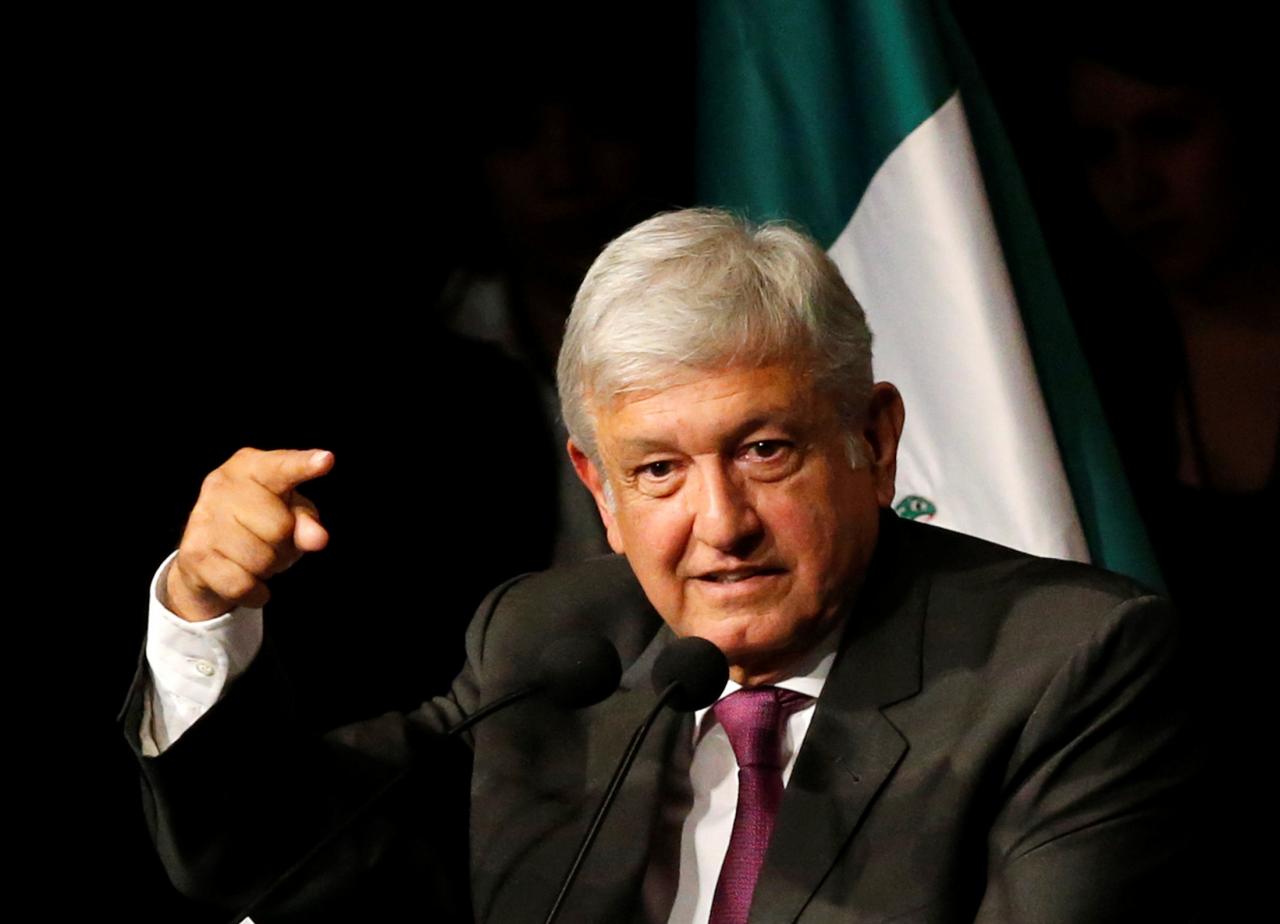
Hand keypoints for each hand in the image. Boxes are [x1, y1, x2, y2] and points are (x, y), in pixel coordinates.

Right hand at [165, 448, 334, 621]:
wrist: (205, 558)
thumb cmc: (258, 525)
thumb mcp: (290, 515)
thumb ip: (306, 522)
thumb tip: (318, 538)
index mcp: (251, 466)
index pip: (281, 467)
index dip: (303, 466)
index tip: (327, 460)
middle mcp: (222, 484)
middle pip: (279, 527)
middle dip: (284, 545)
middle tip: (272, 543)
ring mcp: (203, 517)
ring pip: (261, 560)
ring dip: (268, 569)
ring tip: (256, 557)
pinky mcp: (193, 552)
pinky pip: (241, 584)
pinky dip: (254, 592)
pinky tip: (248, 581)